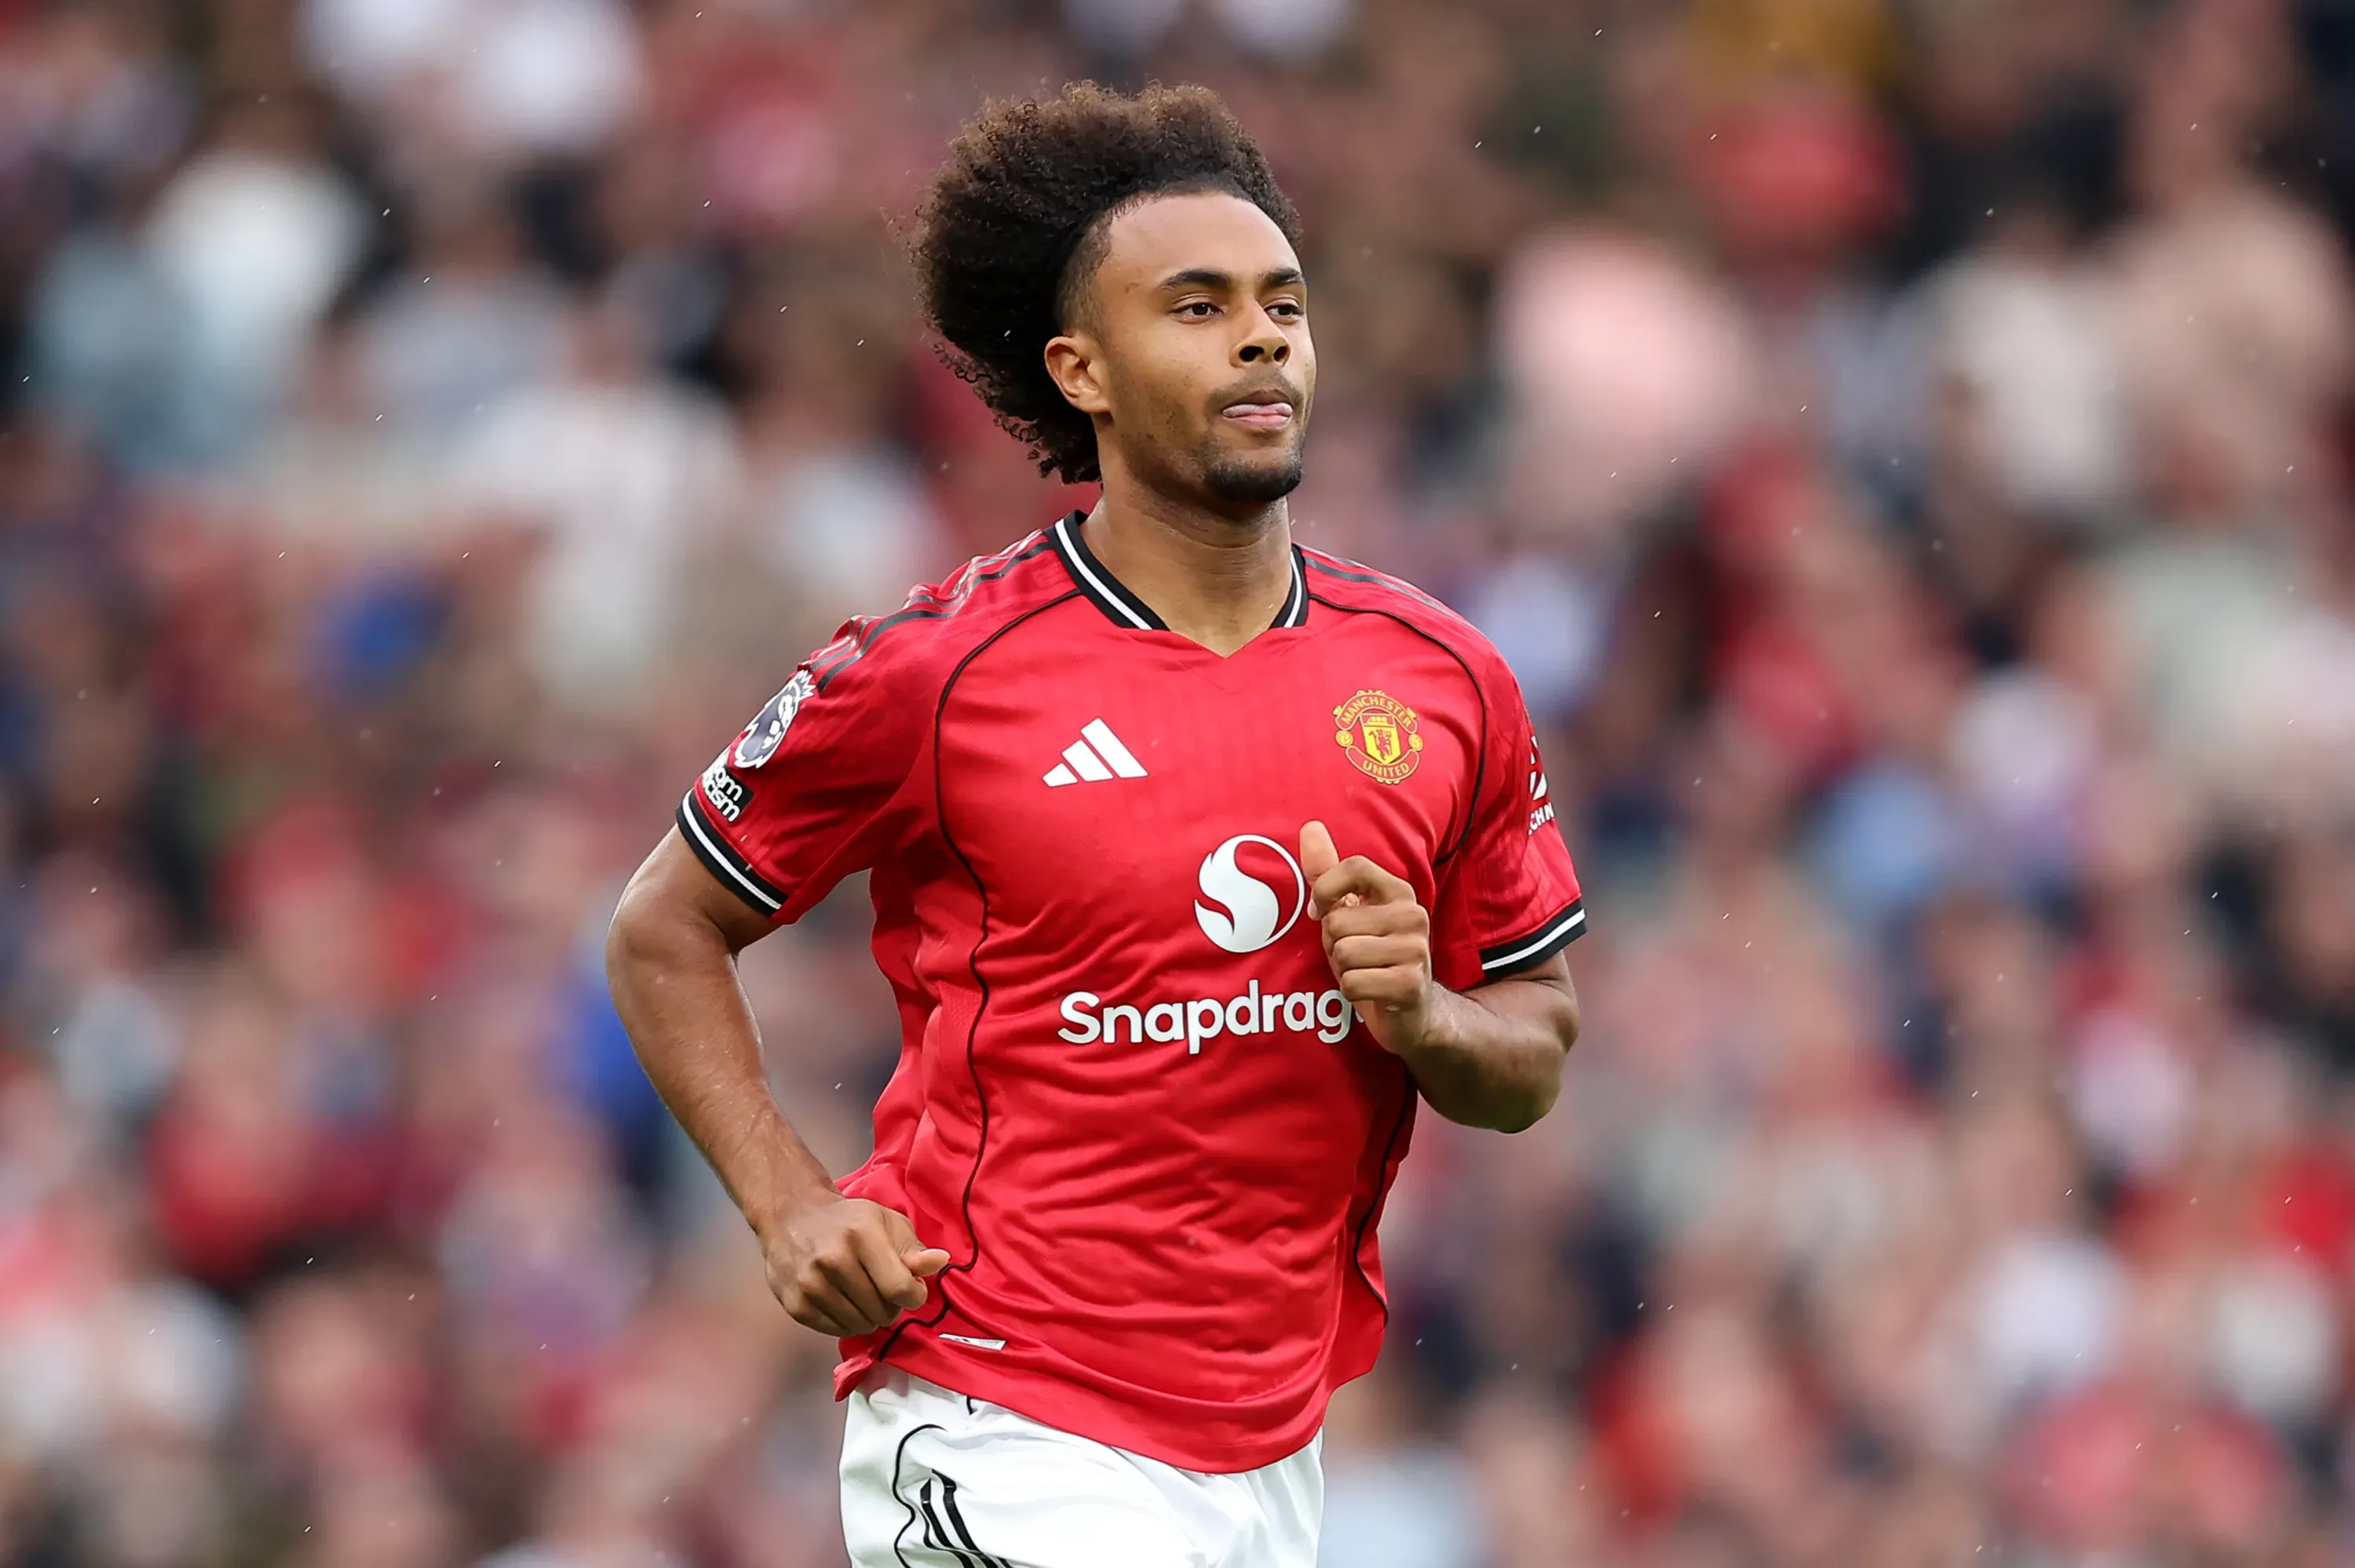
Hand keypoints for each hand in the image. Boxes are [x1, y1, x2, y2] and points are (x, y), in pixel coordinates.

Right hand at [756, 1193, 950, 1337]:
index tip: (911, 1288)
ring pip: (860, 1325)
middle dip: (891, 1306)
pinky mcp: (795, 1304)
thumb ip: (913, 1248)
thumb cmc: (848, 1220)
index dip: (914, 1295)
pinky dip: (846, 1322)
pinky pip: (836, 1331)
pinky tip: (843, 1301)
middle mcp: (833, 1260)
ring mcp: (811, 1284)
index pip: (900, 1289)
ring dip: (869, 1316)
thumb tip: (941, 1262)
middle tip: (882, 1289)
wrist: (792, 1216)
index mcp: (862, 1236)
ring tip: (863, 1295)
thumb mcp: (886, 1222)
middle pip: (882, 1312)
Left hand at [1300, 820, 1437, 1054]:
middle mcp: (1412, 915)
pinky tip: (1372, 992)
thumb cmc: (1374, 956)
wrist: (1414, 1011)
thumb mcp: (1350, 913)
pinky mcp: (1410, 984)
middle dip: (1334, 946)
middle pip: (1337, 922)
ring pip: (1343, 954)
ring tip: (1365, 973)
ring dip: (1343, 971)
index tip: (1320, 912)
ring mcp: (1416, 950)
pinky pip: (1353, 983)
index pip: (1353, 866)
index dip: (1325, 890)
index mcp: (1398, 891)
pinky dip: (1352, 992)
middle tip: (1356, 956)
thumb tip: (1309, 827)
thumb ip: (1328, 873)